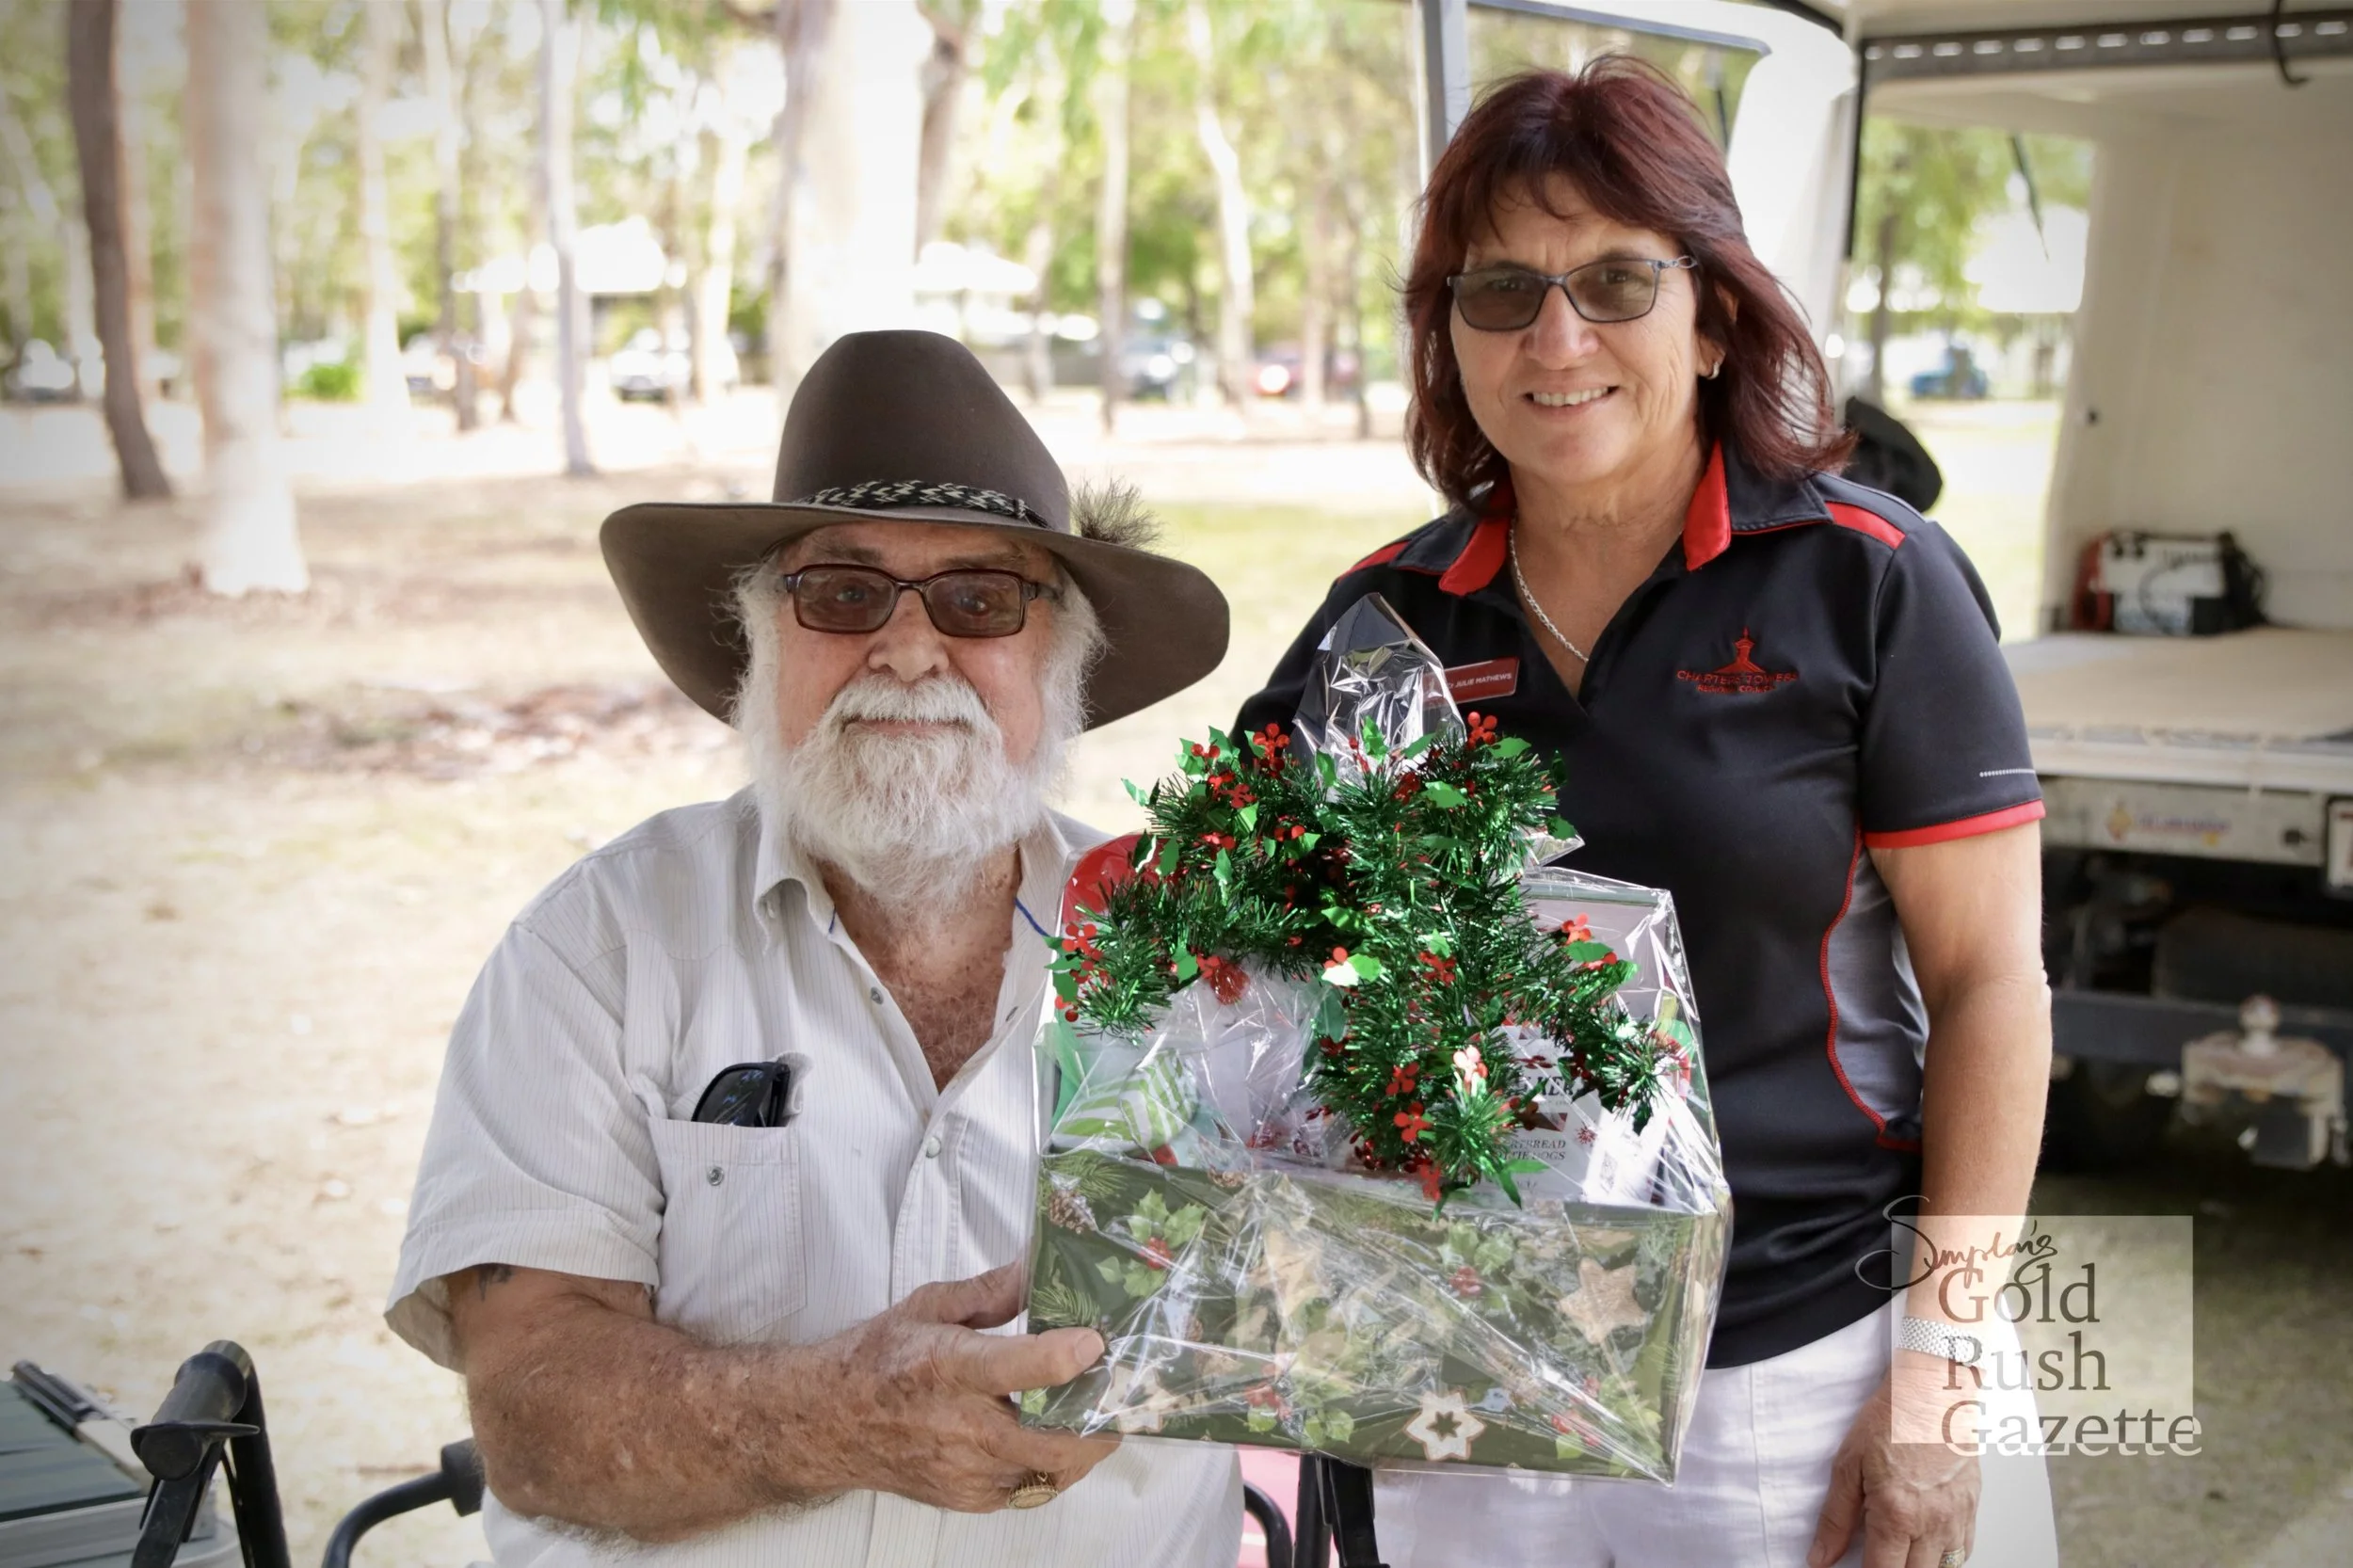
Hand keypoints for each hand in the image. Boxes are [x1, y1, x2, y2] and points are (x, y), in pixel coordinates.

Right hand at [802, 1263, 1120, 1512]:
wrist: (826, 1422)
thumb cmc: (878, 1359)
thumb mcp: (930, 1306)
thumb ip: (993, 1290)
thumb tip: (1040, 1263)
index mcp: (949, 1367)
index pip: (1020, 1367)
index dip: (1067, 1356)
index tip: (1096, 1342)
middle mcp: (960, 1426)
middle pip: (1052, 1440)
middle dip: (1099, 1422)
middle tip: (1122, 1396)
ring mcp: (965, 1472)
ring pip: (1049, 1472)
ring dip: (1081, 1446)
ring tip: (1097, 1415)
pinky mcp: (967, 1499)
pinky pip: (1028, 1489)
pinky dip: (1049, 1466)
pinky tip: (1052, 1438)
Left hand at [1808, 1357, 1980, 1567]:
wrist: (1932, 1391)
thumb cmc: (1891, 1420)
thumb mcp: (1848, 1466)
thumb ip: (1835, 1519)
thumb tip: (1821, 1557)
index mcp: (1897, 1514)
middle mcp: (1932, 1523)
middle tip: (1879, 1556)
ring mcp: (1957, 1517)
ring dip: (1921, 1566)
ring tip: (1901, 1552)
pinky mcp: (1973, 1507)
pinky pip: (1965, 1550)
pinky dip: (1946, 1556)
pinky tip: (1928, 1545)